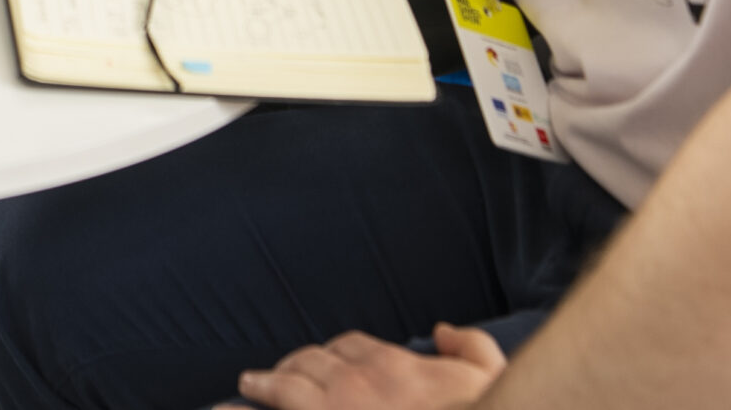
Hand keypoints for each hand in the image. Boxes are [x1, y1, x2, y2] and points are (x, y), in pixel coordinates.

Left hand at [238, 325, 506, 409]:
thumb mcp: (492, 377)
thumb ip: (471, 347)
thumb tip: (443, 329)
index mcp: (395, 365)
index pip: (354, 347)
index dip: (340, 354)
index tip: (333, 363)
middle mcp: (359, 379)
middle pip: (317, 359)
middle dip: (301, 363)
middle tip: (288, 371)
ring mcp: (334, 405)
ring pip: (290, 379)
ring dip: (272, 378)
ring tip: (255, 382)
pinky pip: (278, 400)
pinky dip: (254, 396)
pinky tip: (238, 396)